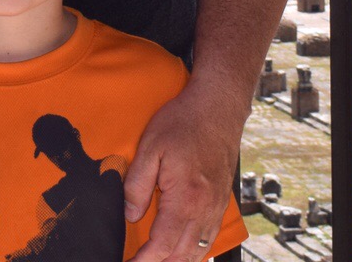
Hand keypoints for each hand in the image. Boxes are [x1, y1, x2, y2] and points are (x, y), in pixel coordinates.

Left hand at [122, 79, 241, 261]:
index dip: (144, 261)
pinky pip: (209, 237)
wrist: (218, 106)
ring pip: (198, 250)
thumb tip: (130, 215)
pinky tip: (183, 251)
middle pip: (182, 254)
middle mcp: (205, 209)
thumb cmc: (184, 122)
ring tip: (157, 261)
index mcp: (185, 199)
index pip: (163, 245)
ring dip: (178, 261)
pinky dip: (195, 251)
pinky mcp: (221, 200)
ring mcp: (216, 206)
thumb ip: (137, 185)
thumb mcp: (150, 148)